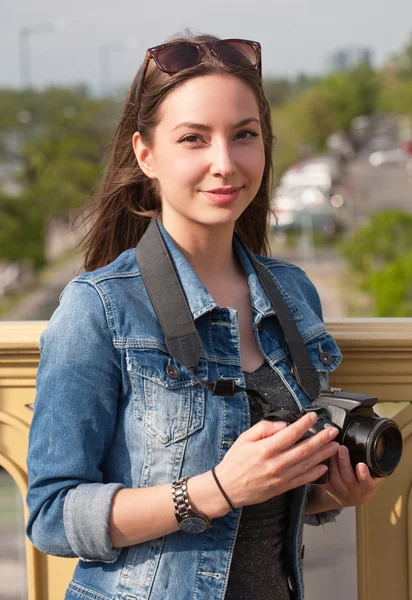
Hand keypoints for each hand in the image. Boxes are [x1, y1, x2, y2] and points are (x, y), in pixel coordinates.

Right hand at [215, 412, 339, 507]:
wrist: (227, 488)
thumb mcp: (244, 438)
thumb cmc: (235, 462)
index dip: (304, 424)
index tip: (314, 417)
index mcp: (266, 449)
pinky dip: (315, 473)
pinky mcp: (282, 488)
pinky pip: (303, 480)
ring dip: (323, 454)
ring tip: (334, 446)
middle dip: (321, 439)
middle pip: (304, 449)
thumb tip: (283, 426)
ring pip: (307, 464)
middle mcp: (276, 464)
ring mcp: (281, 477)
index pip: (291, 433)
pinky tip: (324, 466)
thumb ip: (264, 428)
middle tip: (333, 431)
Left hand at [318, 445, 382, 507]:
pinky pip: (323, 482)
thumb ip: (375, 463)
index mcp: (367, 487)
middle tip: (341, 448)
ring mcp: (340, 491)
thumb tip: (379, 444)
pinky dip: (320, 472)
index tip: (361, 464)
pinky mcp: (328, 489)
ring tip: (330, 450)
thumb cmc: (364, 481)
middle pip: (348, 479)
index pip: (367, 482)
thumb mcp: (375, 475)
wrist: (352, 496)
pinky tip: (319, 460)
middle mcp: (354, 491)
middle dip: (344, 463)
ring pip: (335, 480)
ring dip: (332, 464)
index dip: (364, 475)